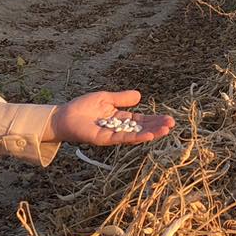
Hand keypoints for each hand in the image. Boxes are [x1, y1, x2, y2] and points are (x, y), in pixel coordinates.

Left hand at [42, 89, 174, 146]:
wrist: (64, 116)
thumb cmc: (82, 107)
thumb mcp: (106, 98)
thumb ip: (122, 98)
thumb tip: (140, 96)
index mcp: (120, 118)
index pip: (141, 120)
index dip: (154, 119)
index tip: (168, 119)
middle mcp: (118, 128)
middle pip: (141, 128)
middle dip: (157, 127)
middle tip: (172, 125)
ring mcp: (112, 135)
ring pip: (135, 135)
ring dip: (151, 133)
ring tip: (165, 131)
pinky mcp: (104, 139)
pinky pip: (122, 138)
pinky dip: (136, 137)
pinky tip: (148, 135)